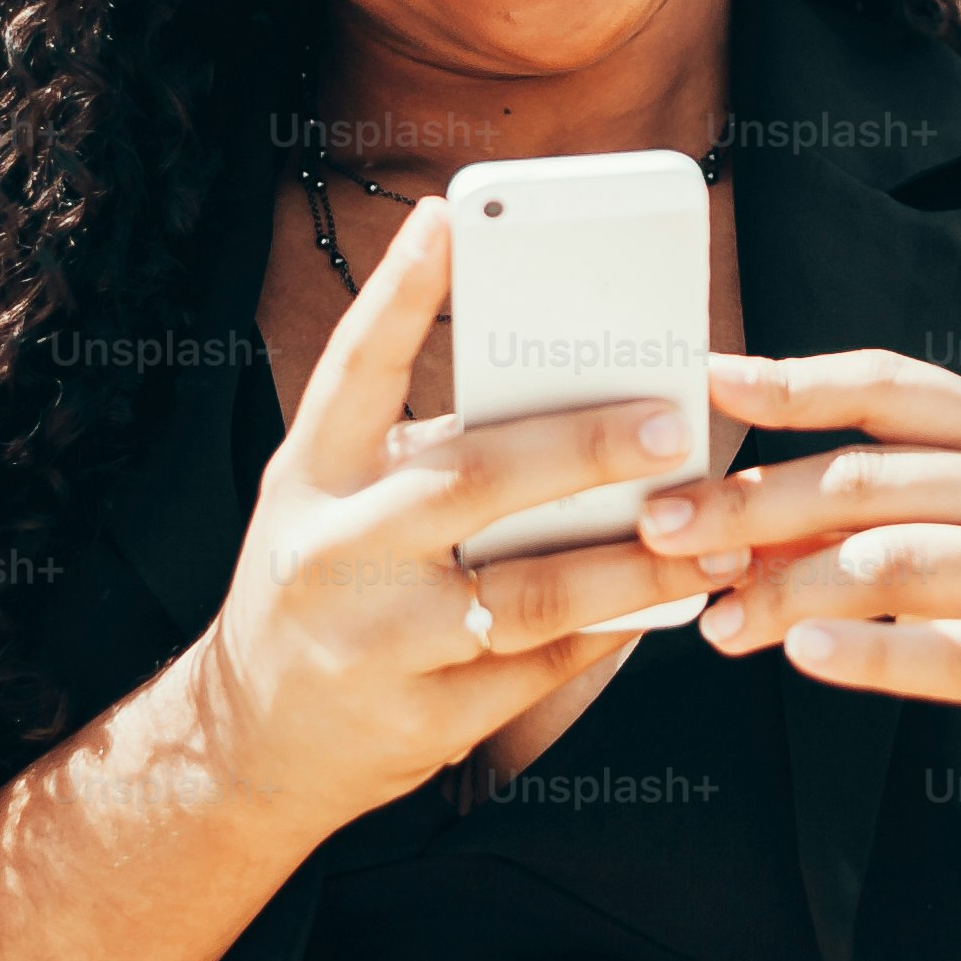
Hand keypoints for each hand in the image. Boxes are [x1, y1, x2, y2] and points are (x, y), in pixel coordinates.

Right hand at [197, 197, 753, 818]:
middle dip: (582, 449)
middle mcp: (336, 551)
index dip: (399, 291)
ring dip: (633, 563)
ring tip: (711, 539)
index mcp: (311, 476)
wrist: (249, 744)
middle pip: (471, 481)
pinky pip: (541, 668)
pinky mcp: (423, 718)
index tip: (447, 216)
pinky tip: (662, 605)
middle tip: (670, 426)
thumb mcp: (331, 502)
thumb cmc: (319, 589)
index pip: (353, 369)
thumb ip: (419, 450)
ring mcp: (377, 641)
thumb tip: (565, 394)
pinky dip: (609, 632)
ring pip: (530, 592)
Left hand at [643, 350, 960, 839]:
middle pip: (872, 479)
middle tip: (664, 529)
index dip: (799, 378)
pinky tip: (804, 657)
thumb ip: (882, 516)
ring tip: (717, 626)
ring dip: (788, 591)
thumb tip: (732, 514)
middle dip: (753, 502)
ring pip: (898, 563)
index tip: (706, 379)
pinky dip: (871, 652)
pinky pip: (953, 652)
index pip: (897, 386)